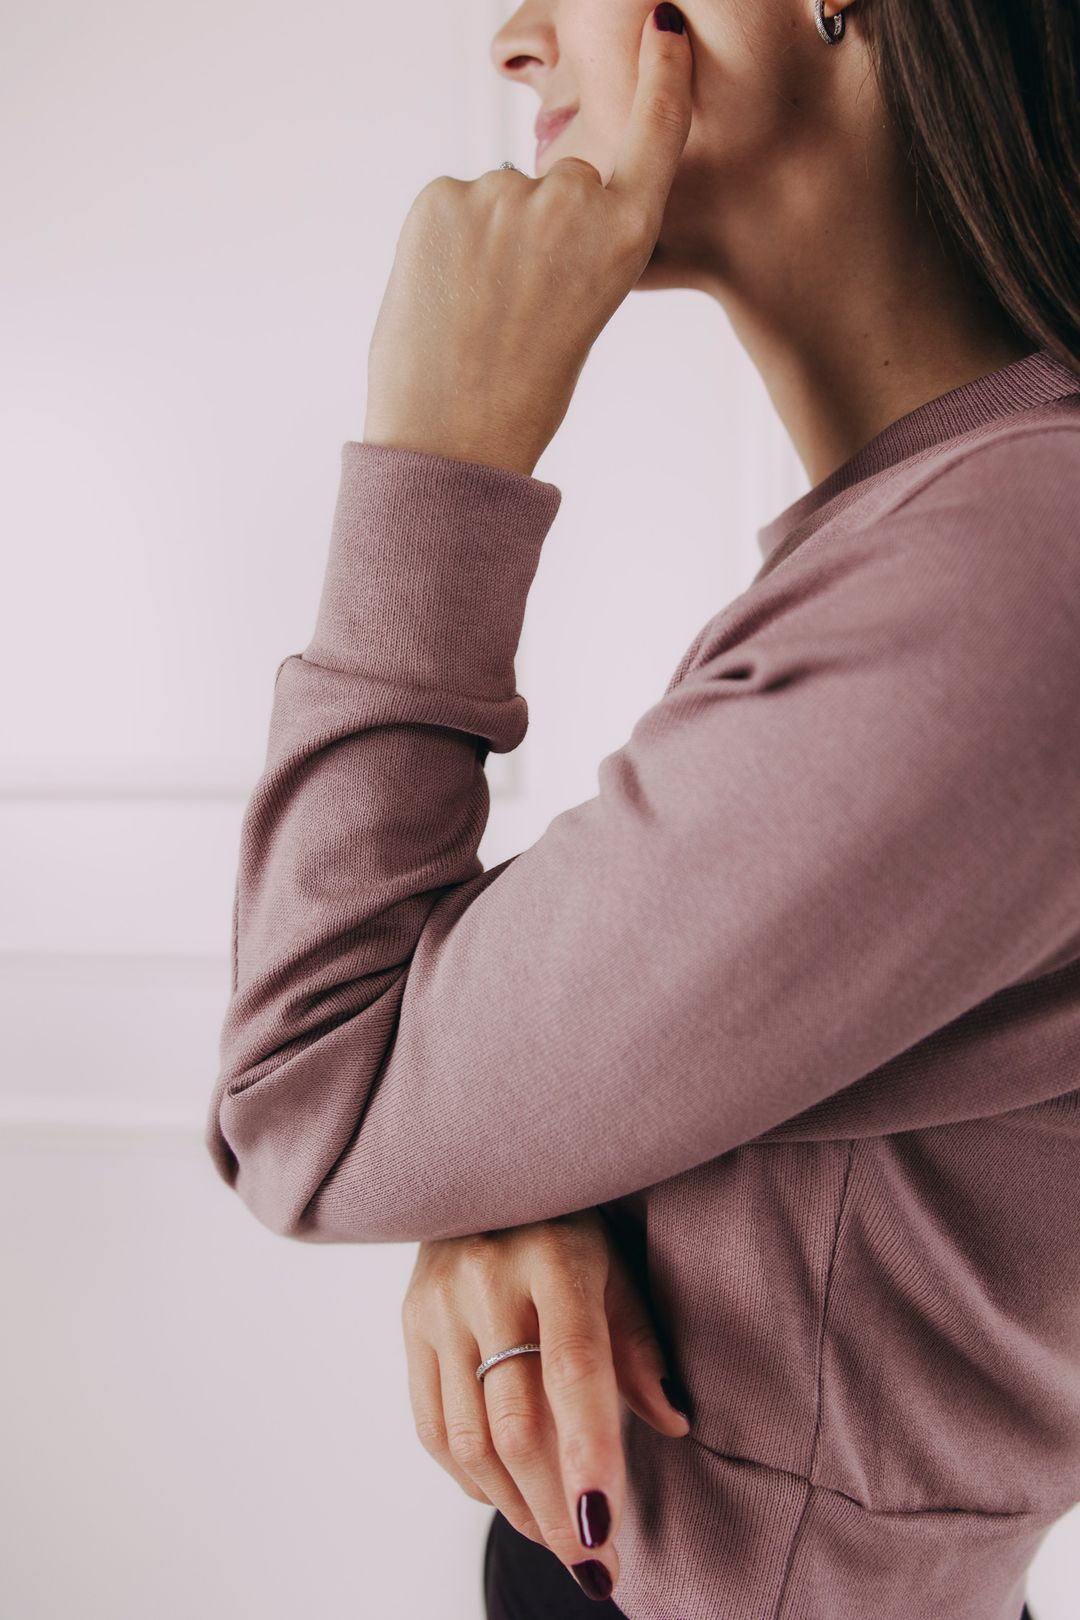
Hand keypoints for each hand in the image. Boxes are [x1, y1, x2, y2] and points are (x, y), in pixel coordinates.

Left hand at [363, 6, 692, 476]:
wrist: (451, 438)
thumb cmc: (523, 394)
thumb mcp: (582, 313)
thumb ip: (577, 246)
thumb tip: (532, 205)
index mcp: (623, 239)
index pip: (654, 136)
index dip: (662, 79)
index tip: (662, 26)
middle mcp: (571, 200)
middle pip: (565, 180)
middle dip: (544, 223)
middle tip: (518, 303)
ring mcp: (501, 191)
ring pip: (502, 198)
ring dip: (490, 238)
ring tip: (476, 311)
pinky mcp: (440, 194)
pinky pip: (453, 205)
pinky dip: (447, 242)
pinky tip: (444, 296)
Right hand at [400, 1210, 690, 1596]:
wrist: (482, 1166)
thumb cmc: (567, 1222)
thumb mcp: (615, 1262)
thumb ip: (637, 1342)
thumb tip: (673, 1420)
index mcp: (555, 1257)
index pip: (573, 1368)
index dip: (589, 1453)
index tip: (605, 1528)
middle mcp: (487, 1279)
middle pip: (516, 1421)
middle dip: (556, 1509)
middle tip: (595, 1563)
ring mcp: (438, 1303)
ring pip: (469, 1438)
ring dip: (515, 1506)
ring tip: (557, 1537)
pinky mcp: (409, 1324)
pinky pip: (432, 1427)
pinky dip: (471, 1479)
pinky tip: (506, 1497)